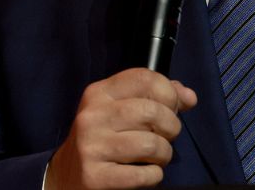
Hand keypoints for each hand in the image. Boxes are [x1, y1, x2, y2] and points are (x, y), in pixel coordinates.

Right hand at [46, 68, 197, 188]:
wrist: (66, 175)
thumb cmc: (103, 138)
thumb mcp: (121, 109)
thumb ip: (155, 97)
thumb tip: (189, 97)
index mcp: (99, 93)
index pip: (145, 78)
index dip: (169, 92)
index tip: (173, 107)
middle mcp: (92, 116)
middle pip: (153, 112)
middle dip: (171, 127)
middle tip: (166, 137)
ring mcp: (91, 147)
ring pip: (152, 144)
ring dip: (164, 154)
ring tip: (156, 157)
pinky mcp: (95, 177)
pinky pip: (144, 175)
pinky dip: (154, 176)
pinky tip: (145, 173)